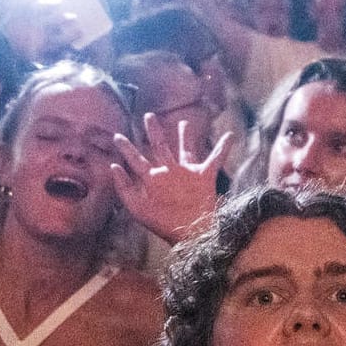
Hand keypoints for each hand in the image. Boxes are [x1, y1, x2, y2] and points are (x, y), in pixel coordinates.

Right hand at [110, 114, 230, 243]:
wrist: (192, 230)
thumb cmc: (163, 223)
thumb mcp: (137, 209)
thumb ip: (124, 188)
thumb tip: (114, 166)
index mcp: (152, 178)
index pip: (135, 159)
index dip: (125, 147)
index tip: (117, 135)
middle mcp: (170, 170)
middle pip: (159, 145)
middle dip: (153, 130)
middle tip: (149, 115)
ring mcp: (188, 171)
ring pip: (185, 148)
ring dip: (184, 135)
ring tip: (185, 123)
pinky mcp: (205, 176)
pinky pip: (216, 158)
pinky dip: (223, 146)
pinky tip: (231, 135)